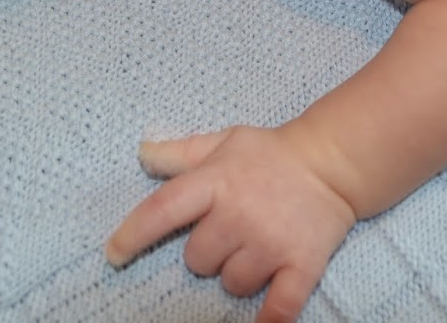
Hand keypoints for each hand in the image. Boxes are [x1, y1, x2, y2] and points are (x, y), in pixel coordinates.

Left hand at [106, 125, 356, 322]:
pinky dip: (269, 321)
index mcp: (215, 183)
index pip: (161, 211)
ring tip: (255, 251)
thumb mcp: (223, 142)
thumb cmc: (270, 154)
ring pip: (231, 284)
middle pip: (197, 260)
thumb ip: (180, 152)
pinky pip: (279, 307)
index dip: (131, 235)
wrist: (332, 162)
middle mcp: (238, 215)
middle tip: (229, 232)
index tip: (113, 255)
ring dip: (237, 275)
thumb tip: (141, 154)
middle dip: (206, 253)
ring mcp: (270, 244)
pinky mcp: (301, 265)